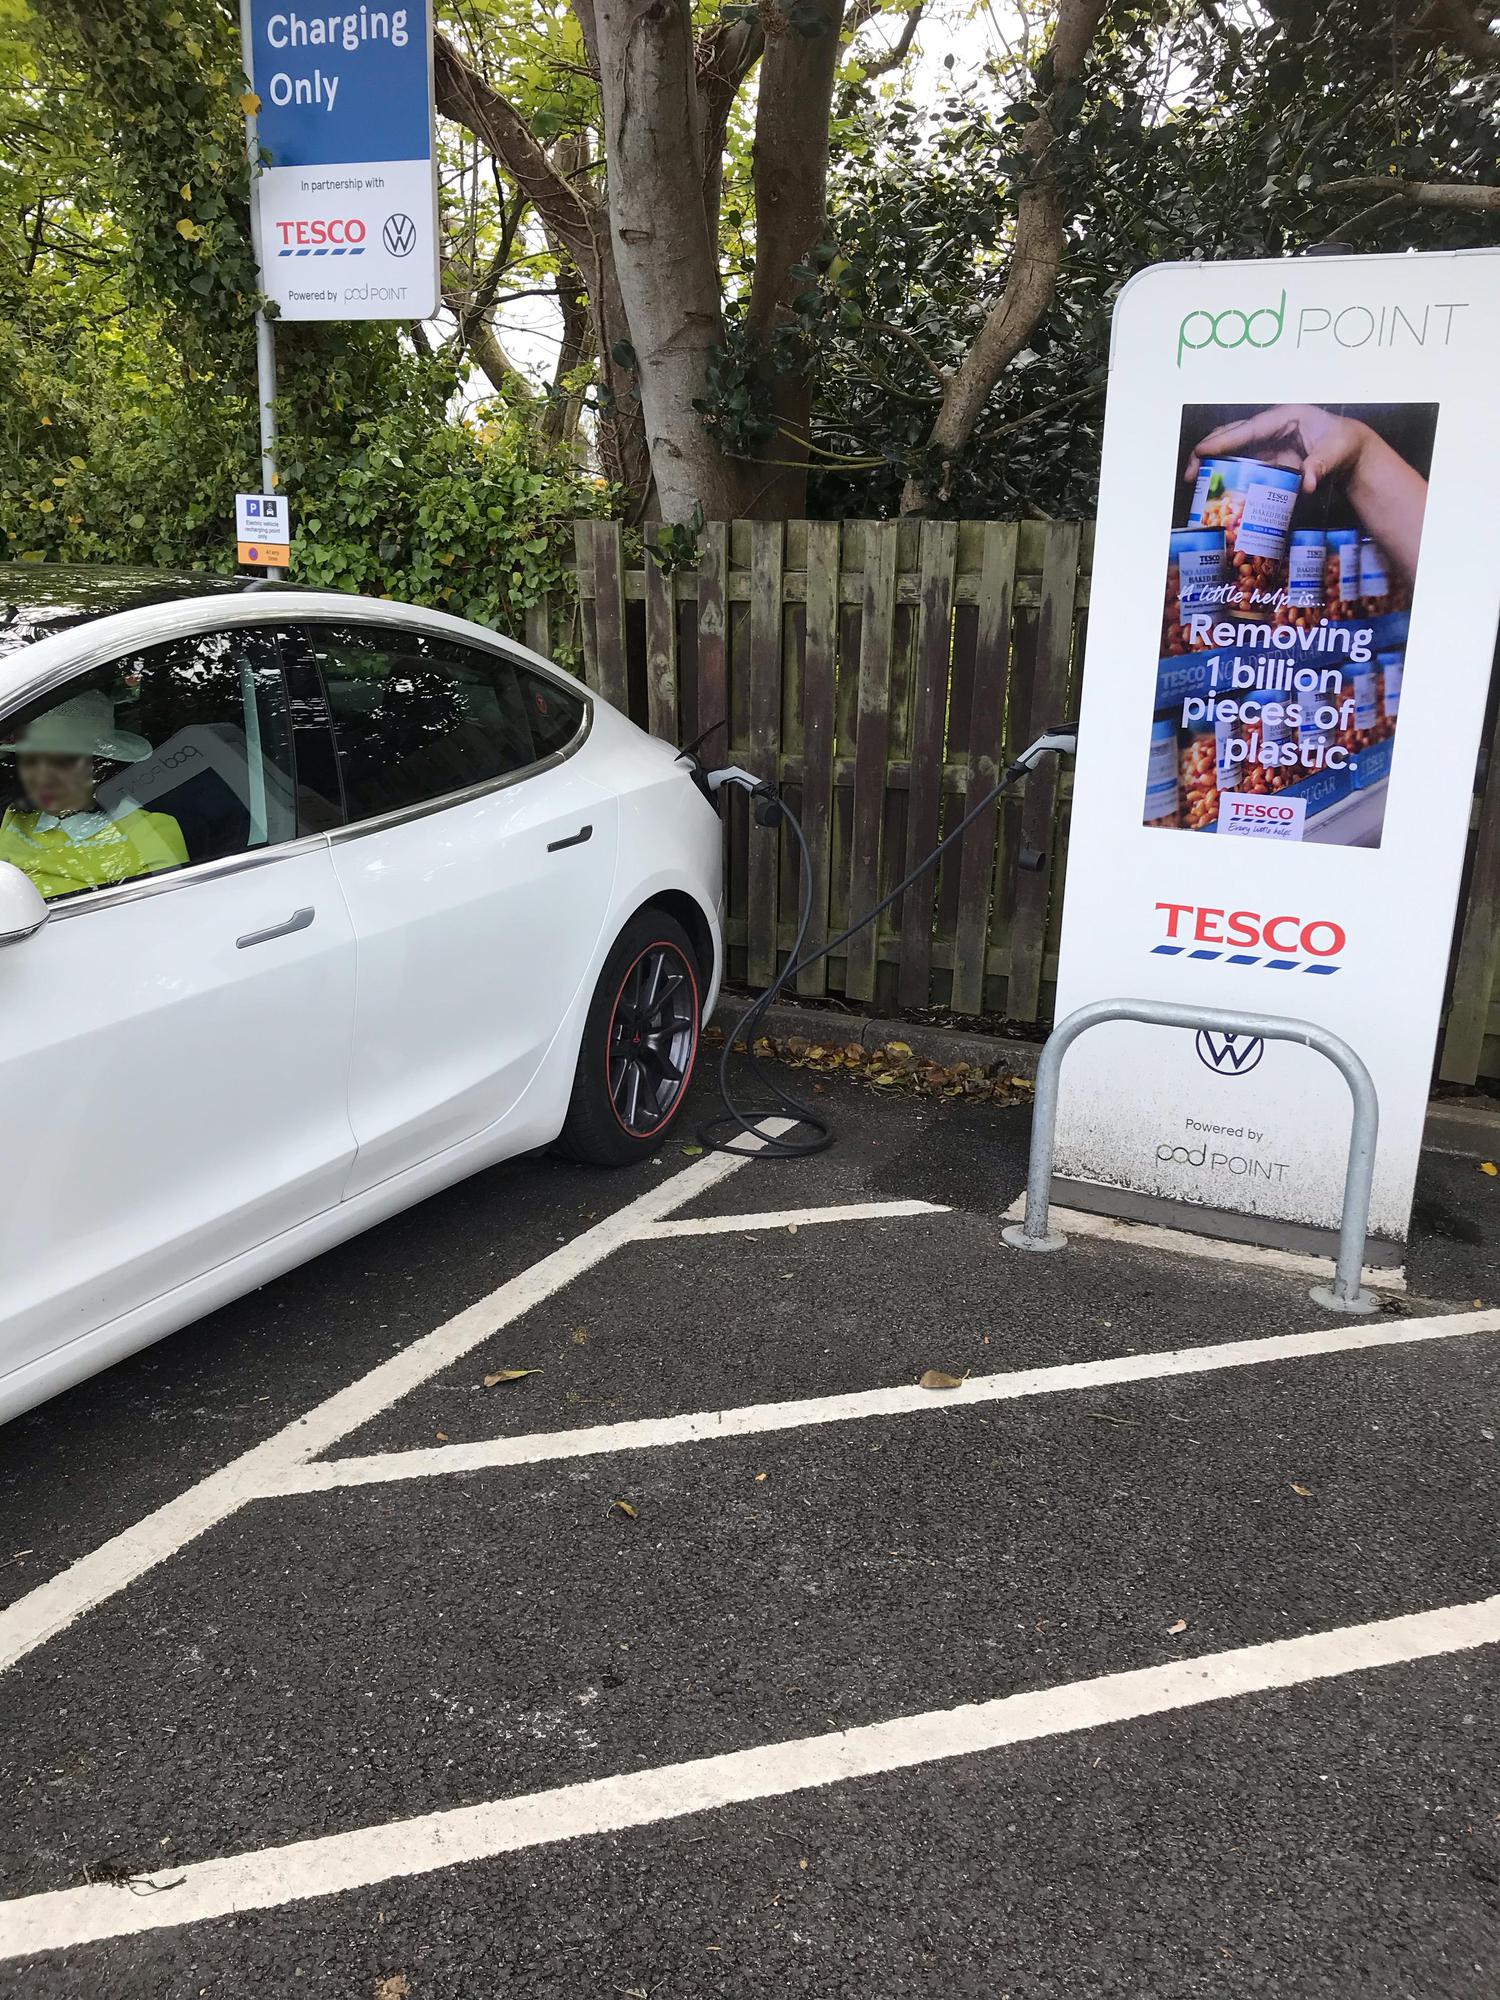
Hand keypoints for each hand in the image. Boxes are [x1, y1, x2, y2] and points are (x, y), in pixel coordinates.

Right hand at [1185, 405, 1372, 494]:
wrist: (1352, 451)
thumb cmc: (1345, 444)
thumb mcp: (1336, 452)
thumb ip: (1320, 466)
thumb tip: (1307, 484)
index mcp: (1286, 416)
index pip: (1249, 428)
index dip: (1224, 440)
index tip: (1202, 451)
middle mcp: (1273, 427)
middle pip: (1233, 434)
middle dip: (1209, 451)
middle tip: (1190, 472)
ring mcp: (1269, 442)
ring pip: (1234, 450)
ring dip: (1213, 464)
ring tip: (1195, 481)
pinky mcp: (1270, 457)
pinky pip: (1245, 464)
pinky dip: (1229, 474)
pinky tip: (1217, 488)